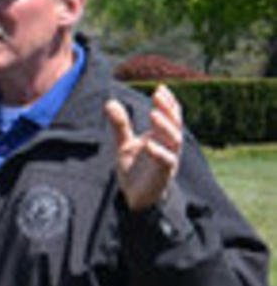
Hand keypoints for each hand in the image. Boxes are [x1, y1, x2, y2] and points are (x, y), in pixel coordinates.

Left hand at [104, 85, 182, 211]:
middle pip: (174, 124)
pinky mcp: (163, 174)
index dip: (167, 102)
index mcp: (160, 136)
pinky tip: (149, 145)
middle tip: (157, 96)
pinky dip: (159, 153)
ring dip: (165, 127)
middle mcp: (168, 145)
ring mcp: (168, 159)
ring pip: (174, 140)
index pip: (169, 115)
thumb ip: (120, 125)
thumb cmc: (135, 168)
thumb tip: (110, 102)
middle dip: (167, 109)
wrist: (136, 196)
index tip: (159, 88)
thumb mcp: (124, 143)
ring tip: (153, 115)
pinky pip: (166, 162)